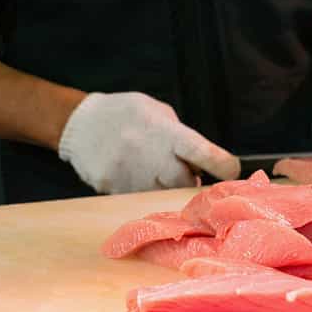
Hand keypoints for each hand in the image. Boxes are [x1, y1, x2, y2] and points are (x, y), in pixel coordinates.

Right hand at [57, 92, 240, 193]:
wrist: (79, 123)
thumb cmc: (125, 114)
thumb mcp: (155, 112)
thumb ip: (179, 136)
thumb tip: (202, 164)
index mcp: (164, 131)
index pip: (202, 152)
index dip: (222, 166)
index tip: (232, 171)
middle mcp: (147, 154)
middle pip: (184, 184)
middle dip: (187, 183)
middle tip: (181, 174)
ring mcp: (128, 174)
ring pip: (160, 196)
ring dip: (162, 188)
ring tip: (150, 169)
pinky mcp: (112, 189)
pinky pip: (136, 199)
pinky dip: (138, 190)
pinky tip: (128, 172)